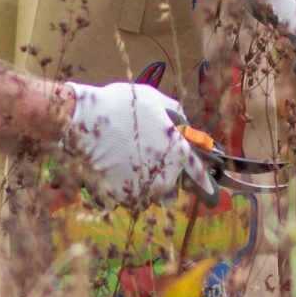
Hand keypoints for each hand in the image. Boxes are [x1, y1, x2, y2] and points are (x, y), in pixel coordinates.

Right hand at [61, 81, 215, 205]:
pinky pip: (132, 197)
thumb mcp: (153, 98)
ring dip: (148, 184)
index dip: (207, 184)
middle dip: (167, 178)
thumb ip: (175, 113)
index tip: (213, 195)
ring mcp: (143, 189)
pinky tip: (115, 169)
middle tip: (150, 160)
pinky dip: (127, 188)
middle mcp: (165, 175)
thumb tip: (184, 124)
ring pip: (153, 194)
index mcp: (178, 152)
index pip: (199, 173)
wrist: (82, 121)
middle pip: (174, 187)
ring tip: (129, 163)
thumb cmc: (120, 105)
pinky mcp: (122, 197)